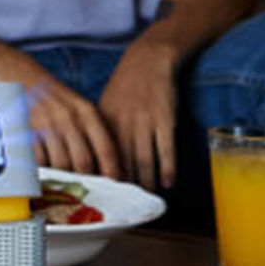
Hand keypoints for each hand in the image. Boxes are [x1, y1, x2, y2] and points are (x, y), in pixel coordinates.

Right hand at [0, 56, 123, 179]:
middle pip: (84, 161)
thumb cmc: (53, 97)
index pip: (107, 149)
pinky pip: (39, 160)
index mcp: (87, 113)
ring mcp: (47, 124)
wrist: (21, 76)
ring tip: (67, 187)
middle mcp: (69, 118)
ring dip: (64, 179)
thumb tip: (104, 166)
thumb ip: (92, 132)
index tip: (116, 187)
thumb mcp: (78, 108)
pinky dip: (44, 172)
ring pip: (62, 164)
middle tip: (89, 193)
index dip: (113, 172)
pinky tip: (46, 175)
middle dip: (87, 181)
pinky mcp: (27, 130)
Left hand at [97, 41, 179, 189]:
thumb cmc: (125, 88)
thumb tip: (96, 161)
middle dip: (125, 187)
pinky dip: (167, 169)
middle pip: (122, 164)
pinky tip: (168, 182)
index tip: (104, 195)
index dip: (103, 179)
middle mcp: (122, 126)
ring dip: (147, 182)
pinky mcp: (164, 120)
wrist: (147, 62)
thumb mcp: (104, 108)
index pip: (101, 158)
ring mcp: (144, 123)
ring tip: (148, 195)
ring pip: (144, 161)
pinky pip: (165, 150)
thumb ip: (100, 133)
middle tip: (127, 204)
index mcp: (103, 124)